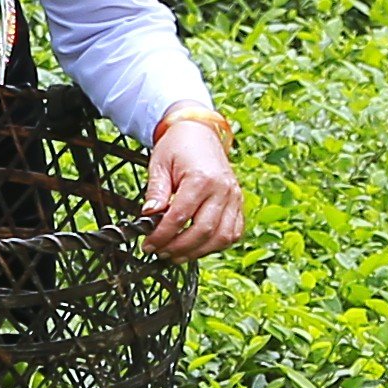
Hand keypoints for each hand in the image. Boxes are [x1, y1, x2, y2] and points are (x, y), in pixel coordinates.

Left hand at [142, 114, 247, 260]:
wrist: (200, 132)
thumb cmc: (177, 147)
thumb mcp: (159, 164)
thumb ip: (156, 191)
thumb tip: (148, 215)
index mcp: (201, 179)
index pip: (180, 216)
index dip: (163, 235)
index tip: (148, 244)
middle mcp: (223, 190)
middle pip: (204, 231)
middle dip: (180, 248)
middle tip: (160, 253)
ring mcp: (234, 197)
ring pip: (222, 237)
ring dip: (199, 251)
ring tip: (176, 255)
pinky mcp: (239, 203)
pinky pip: (233, 232)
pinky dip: (216, 245)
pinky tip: (197, 247)